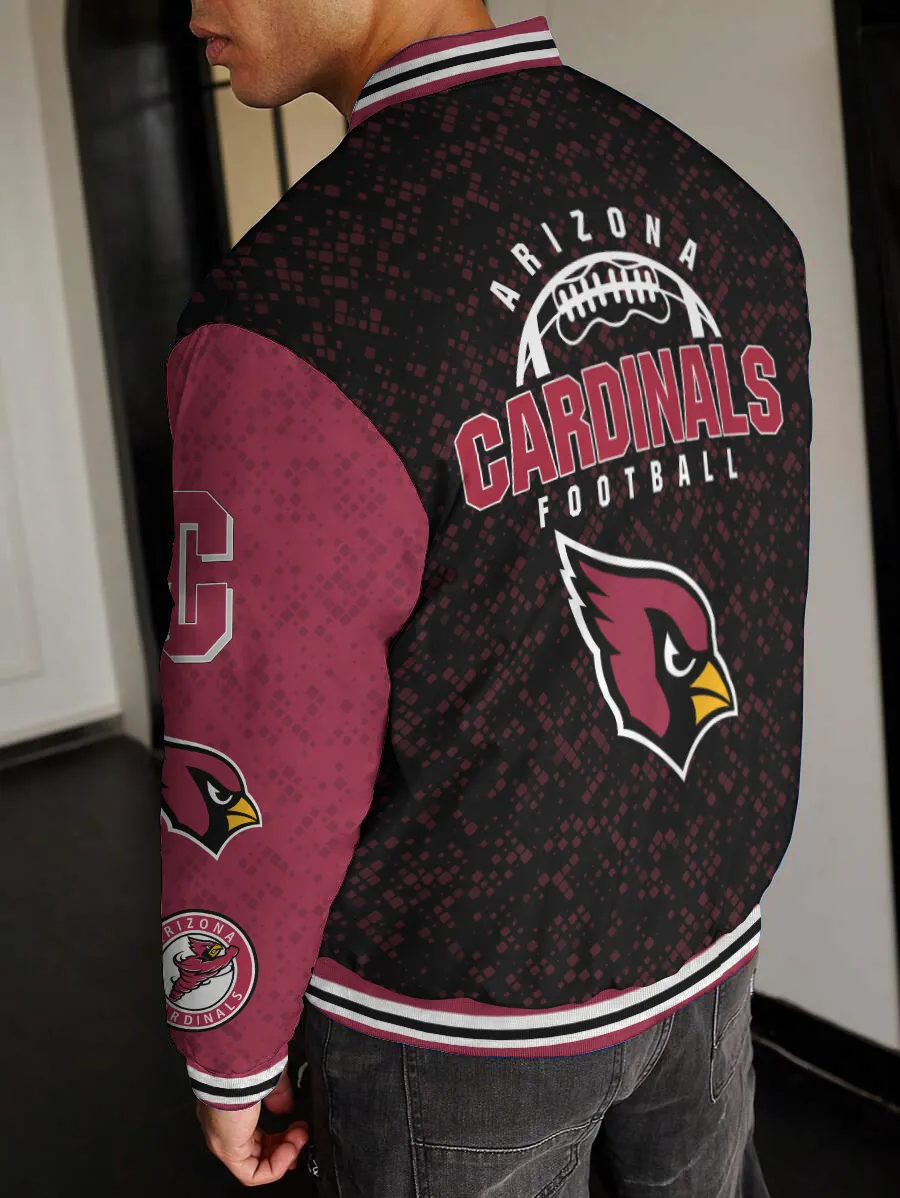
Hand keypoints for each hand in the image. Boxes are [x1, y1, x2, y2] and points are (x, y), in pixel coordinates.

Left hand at [197, 1066, 308, 1185]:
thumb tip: (287, 1109)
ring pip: (255, 1163)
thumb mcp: (270, 1079)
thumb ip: (279, 1096)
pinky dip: (275, 1167)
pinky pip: (252, 1173)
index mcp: (230, 1107)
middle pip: (256, 1150)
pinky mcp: (227, 1152)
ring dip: (284, 1154)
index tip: (297, 1129)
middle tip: (302, 1136)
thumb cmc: (249, 1064)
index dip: (278, 1137)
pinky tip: (291, 1150)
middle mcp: (223, 1126)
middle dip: (285, 1146)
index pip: (254, 1132)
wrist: (234, 1064)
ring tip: (300, 1139)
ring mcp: (223, 1141)